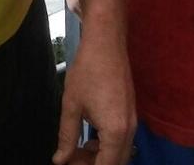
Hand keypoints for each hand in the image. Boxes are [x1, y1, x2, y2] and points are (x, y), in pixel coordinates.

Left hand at [53, 31, 135, 164]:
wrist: (106, 41)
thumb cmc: (87, 71)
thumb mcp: (72, 105)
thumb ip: (67, 137)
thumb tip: (60, 160)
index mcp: (115, 131)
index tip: (68, 163)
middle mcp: (129, 129)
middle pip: (116, 163)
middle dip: (93, 164)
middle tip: (71, 157)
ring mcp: (132, 120)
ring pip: (120, 152)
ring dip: (100, 156)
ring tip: (78, 148)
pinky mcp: (130, 111)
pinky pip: (122, 139)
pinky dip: (107, 144)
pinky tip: (90, 136)